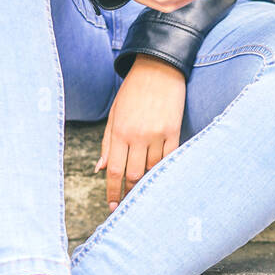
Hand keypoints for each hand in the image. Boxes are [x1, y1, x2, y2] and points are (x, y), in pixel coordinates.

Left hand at [96, 55, 185, 209]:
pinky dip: (164, 169)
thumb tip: (100, 169)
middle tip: (128, 202)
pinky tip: (160, 175)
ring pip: (151, 168)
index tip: (113, 206)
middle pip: (133, 174)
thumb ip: (107, 142)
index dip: (113, 191)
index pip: (114, 170)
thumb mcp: (114, 114)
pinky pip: (169, 158)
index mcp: (119, 131)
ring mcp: (157, 134)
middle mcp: (137, 135)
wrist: (158, 69)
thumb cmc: (132, 91)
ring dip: (147, 180)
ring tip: (144, 188)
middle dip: (129, 191)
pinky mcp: (173, 131)